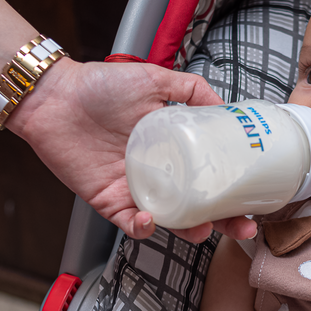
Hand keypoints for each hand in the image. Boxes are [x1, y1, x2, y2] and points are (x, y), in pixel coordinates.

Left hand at [9, 58, 256, 242]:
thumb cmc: (99, 85)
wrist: (55, 96)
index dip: (232, 189)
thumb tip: (225, 105)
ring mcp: (133, 189)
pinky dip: (141, 227)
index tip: (254, 196)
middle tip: (241, 226)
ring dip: (187, 231)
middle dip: (222, 221)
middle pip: (197, 205)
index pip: (209, 174)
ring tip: (202, 230)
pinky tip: (151, 220)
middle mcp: (156, 172)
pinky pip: (129, 223)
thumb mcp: (154, 79)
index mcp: (171, 148)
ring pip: (168, 221)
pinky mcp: (107, 201)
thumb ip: (191, 89)